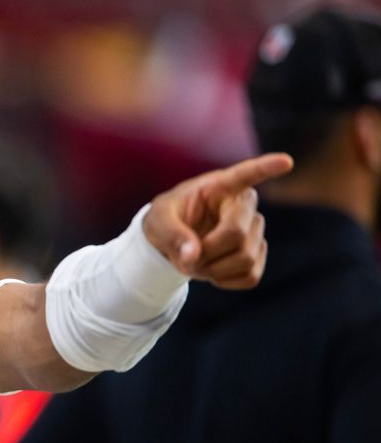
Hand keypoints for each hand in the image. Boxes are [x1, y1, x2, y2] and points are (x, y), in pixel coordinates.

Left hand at [143, 153, 292, 289]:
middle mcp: (243, 205)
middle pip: (237, 233)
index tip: (285, 161)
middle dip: (207, 251)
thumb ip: (172, 235)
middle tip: (185, 255)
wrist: (172, 245)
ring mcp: (254, 230)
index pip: (245, 174)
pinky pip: (251, 276)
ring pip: (246, 258)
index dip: (266, 168)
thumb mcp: (157, 222)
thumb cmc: (165, 223)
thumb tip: (193, 256)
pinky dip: (225, 281)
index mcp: (218, 187)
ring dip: (214, 268)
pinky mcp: (257, 255)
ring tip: (196, 262)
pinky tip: (212, 271)